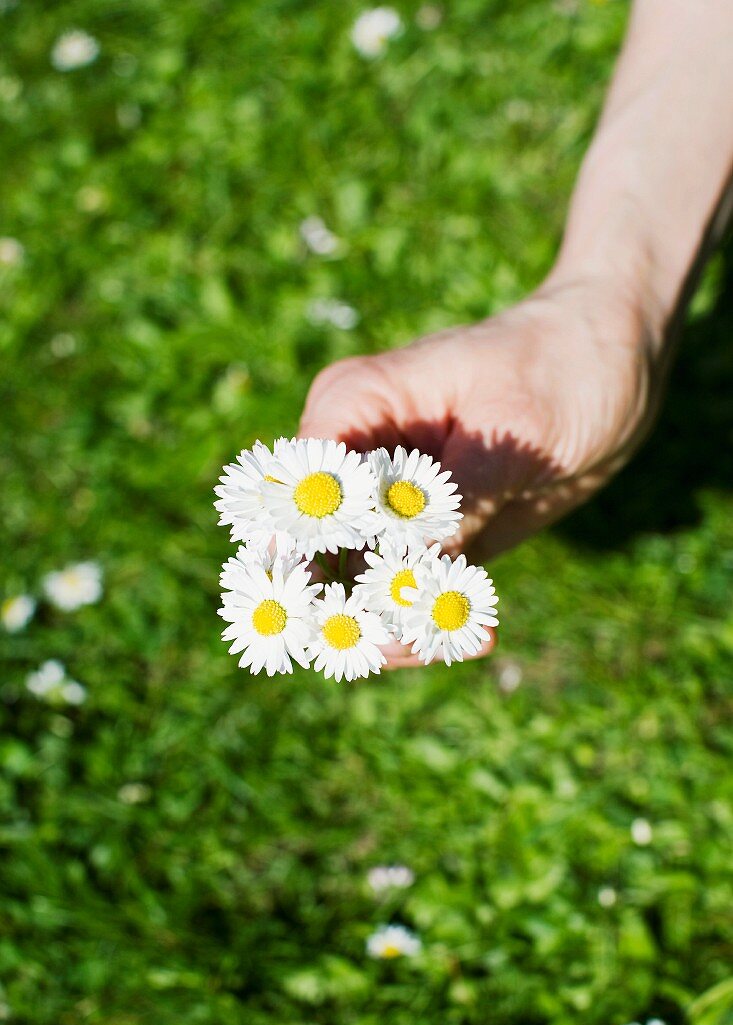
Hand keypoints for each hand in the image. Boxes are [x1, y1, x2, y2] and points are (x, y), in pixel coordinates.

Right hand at [299, 274, 662, 666]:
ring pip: (350, 589)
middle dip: (348, 611)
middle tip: (416, 639)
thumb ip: (453, 502)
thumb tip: (402, 574)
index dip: (311, 555)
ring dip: (392, 629)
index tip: (365, 602)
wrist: (613, 369)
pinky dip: (427, 625)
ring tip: (462, 637)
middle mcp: (354, 460)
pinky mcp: (420, 538)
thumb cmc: (561, 368)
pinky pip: (401, 595)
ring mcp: (383, 504)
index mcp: (354, 407)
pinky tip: (478, 634)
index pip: (299, 492)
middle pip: (311, 554)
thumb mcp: (514, 433)